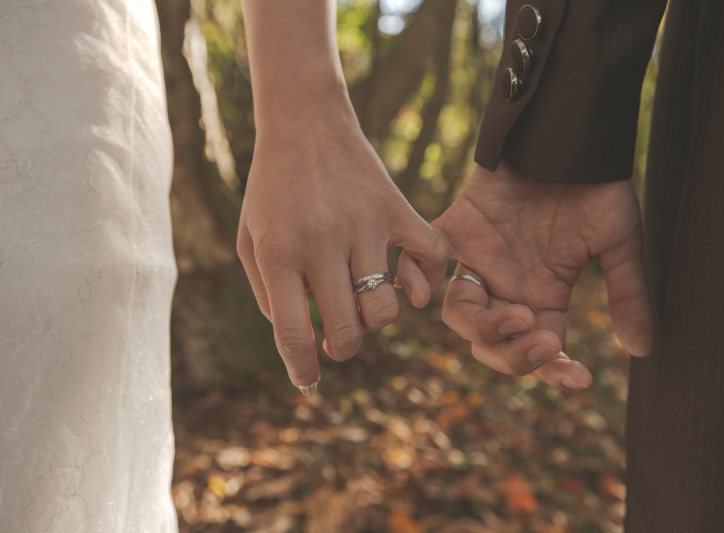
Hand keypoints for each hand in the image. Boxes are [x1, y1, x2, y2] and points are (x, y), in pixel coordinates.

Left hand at [237, 103, 449, 390]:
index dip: (302, 369)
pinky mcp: (396, 208)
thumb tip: (304, 340)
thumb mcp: (249, 240)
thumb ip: (269, 295)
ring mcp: (365, 225)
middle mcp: (322, 241)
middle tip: (337, 339)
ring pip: (387, 309)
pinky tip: (408, 285)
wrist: (303, 123)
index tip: (308, 381)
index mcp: (278, 252)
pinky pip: (431, 259)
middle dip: (342, 348)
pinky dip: (427, 283)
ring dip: (376, 320)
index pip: (293, 332)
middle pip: (347, 330)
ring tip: (362, 301)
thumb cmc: (271, 189)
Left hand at [398, 162, 653, 390]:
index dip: (554, 372)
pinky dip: (414, 278)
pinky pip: (421, 262)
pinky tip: (426, 293)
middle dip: (514, 356)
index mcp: (543, 298)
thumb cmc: (597, 186)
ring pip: (460, 316)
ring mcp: (479, 262)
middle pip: (492, 344)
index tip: (578, 379)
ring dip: (485, 328)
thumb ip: (628, 295)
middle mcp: (506, 287)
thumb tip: (641, 350)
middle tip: (543, 339)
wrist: (569, 138)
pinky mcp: (455, 231)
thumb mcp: (619, 244)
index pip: (540, 350)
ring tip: (517, 314)